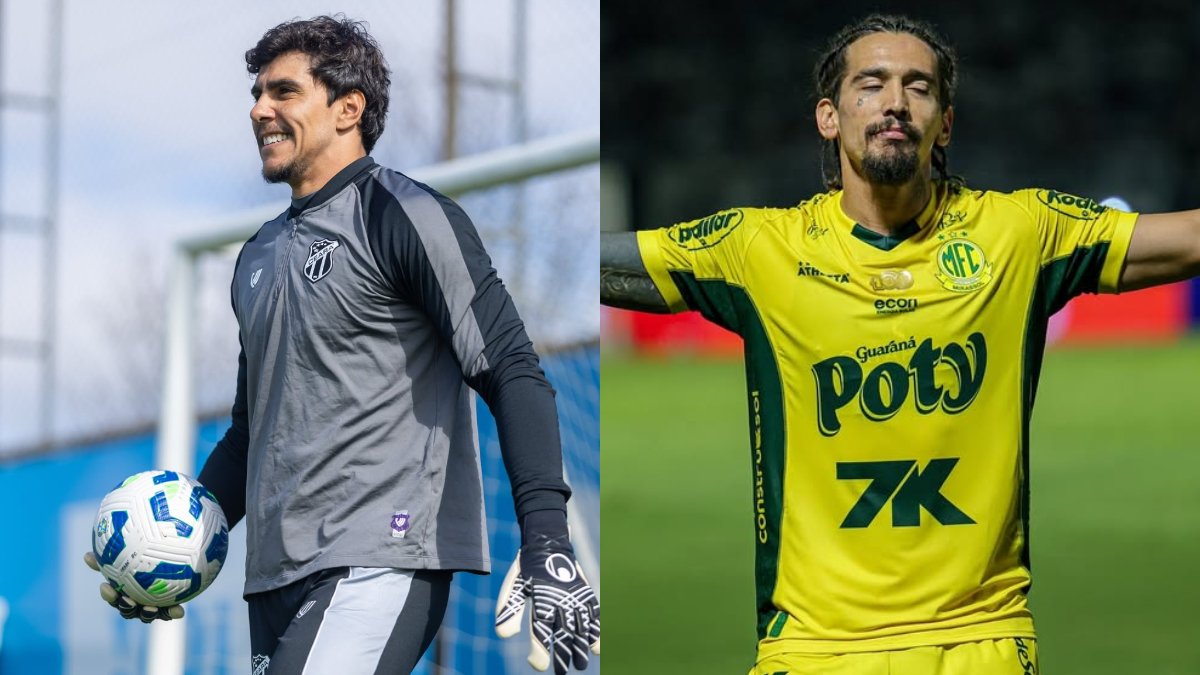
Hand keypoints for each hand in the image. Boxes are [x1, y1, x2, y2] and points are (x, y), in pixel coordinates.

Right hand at [84, 551, 183, 622]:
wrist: (176, 558)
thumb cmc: (147, 555)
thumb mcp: (128, 554)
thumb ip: (110, 556)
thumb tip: (86, 556)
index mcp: (124, 591)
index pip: (113, 597)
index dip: (109, 595)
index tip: (105, 586)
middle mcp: (137, 601)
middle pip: (127, 610)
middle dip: (125, 607)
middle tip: (127, 600)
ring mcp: (153, 606)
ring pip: (147, 615)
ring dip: (147, 613)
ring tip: (151, 608)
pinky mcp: (170, 606)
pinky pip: (170, 612)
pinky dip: (173, 613)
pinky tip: (180, 611)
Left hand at [495, 543, 599, 673]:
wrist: (548, 541)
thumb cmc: (527, 569)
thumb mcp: (513, 587)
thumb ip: (508, 610)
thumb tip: (503, 636)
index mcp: (541, 600)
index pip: (541, 633)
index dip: (540, 652)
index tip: (538, 665)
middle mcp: (561, 601)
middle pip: (564, 636)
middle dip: (563, 657)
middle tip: (561, 673)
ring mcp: (576, 597)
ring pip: (581, 628)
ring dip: (582, 648)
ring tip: (580, 664)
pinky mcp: (586, 594)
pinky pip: (594, 616)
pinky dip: (596, 632)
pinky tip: (596, 648)